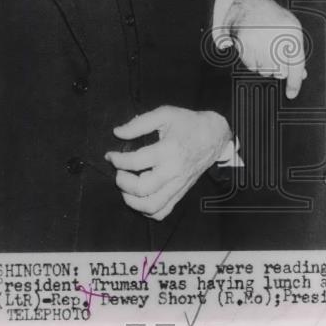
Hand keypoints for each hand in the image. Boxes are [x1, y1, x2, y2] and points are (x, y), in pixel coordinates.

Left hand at [105, 106, 230, 219]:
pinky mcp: (181, 192)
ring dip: (132, 200)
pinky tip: (141, 197)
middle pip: (141, 188)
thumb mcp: (165, 113)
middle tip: (120, 172)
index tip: (111, 155)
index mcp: (169, 150)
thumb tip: (118, 133)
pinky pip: (162, 211)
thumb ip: (139, 123)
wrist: (215, 135)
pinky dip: (147, 210)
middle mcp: (173, 171)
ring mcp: (178, 184)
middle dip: (122, 181)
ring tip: (127, 188)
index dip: (117, 160)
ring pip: (151, 206)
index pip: (136, 162)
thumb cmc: (189, 123)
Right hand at [222, 0, 306, 98]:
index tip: (292, 93)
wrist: (248, 5)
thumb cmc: (272, 17)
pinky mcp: (245, 44)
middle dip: (278, 68)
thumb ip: (296, 52)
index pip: (296, 64)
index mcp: (292, 32)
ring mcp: (259, 41)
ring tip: (264, 48)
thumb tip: (300, 74)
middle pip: (280, 71)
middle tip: (274, 56)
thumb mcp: (291, 29)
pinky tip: (255, 48)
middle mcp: (276, 37)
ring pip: (265, 71)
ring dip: (265, 65)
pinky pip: (251, 66)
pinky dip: (253, 61)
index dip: (295, 82)